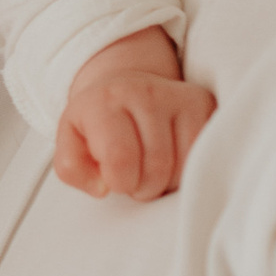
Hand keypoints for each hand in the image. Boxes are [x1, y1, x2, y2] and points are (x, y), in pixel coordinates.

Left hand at [52, 25, 214, 199]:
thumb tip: (103, 186)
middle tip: (135, 177)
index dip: (120, 183)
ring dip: (168, 182)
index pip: (120, 158)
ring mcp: (176, 96)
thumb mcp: (71, 143)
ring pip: (184, 165)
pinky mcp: (203, 104)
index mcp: (103, 102)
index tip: (116, 179)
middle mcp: (142, 92)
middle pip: (156, 168)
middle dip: (144, 187)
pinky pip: (204, 154)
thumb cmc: (96, 125)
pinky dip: (189, 170)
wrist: (124, 88)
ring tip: (152, 168)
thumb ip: (72, 169)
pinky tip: (173, 160)